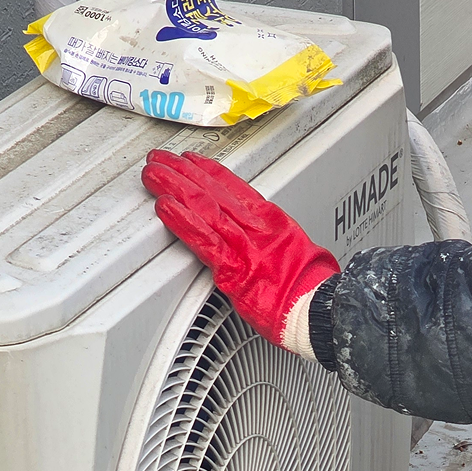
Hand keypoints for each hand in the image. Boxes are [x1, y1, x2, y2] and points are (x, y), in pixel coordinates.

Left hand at [142, 150, 337, 351]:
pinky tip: (164, 206)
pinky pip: (203, 241)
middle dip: (183, 171)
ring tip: (153, 174)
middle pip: (214, 190)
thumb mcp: (299, 253)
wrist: (318, 311)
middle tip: (161, 160)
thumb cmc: (312, 291)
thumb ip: (273, 242)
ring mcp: (244, 247)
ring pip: (204, 207)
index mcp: (273, 222)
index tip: (192, 160)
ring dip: (174, 186)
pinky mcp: (234, 270)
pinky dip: (181, 221)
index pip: (235, 187)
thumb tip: (261, 240)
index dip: (209, 171)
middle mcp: (256, 228)